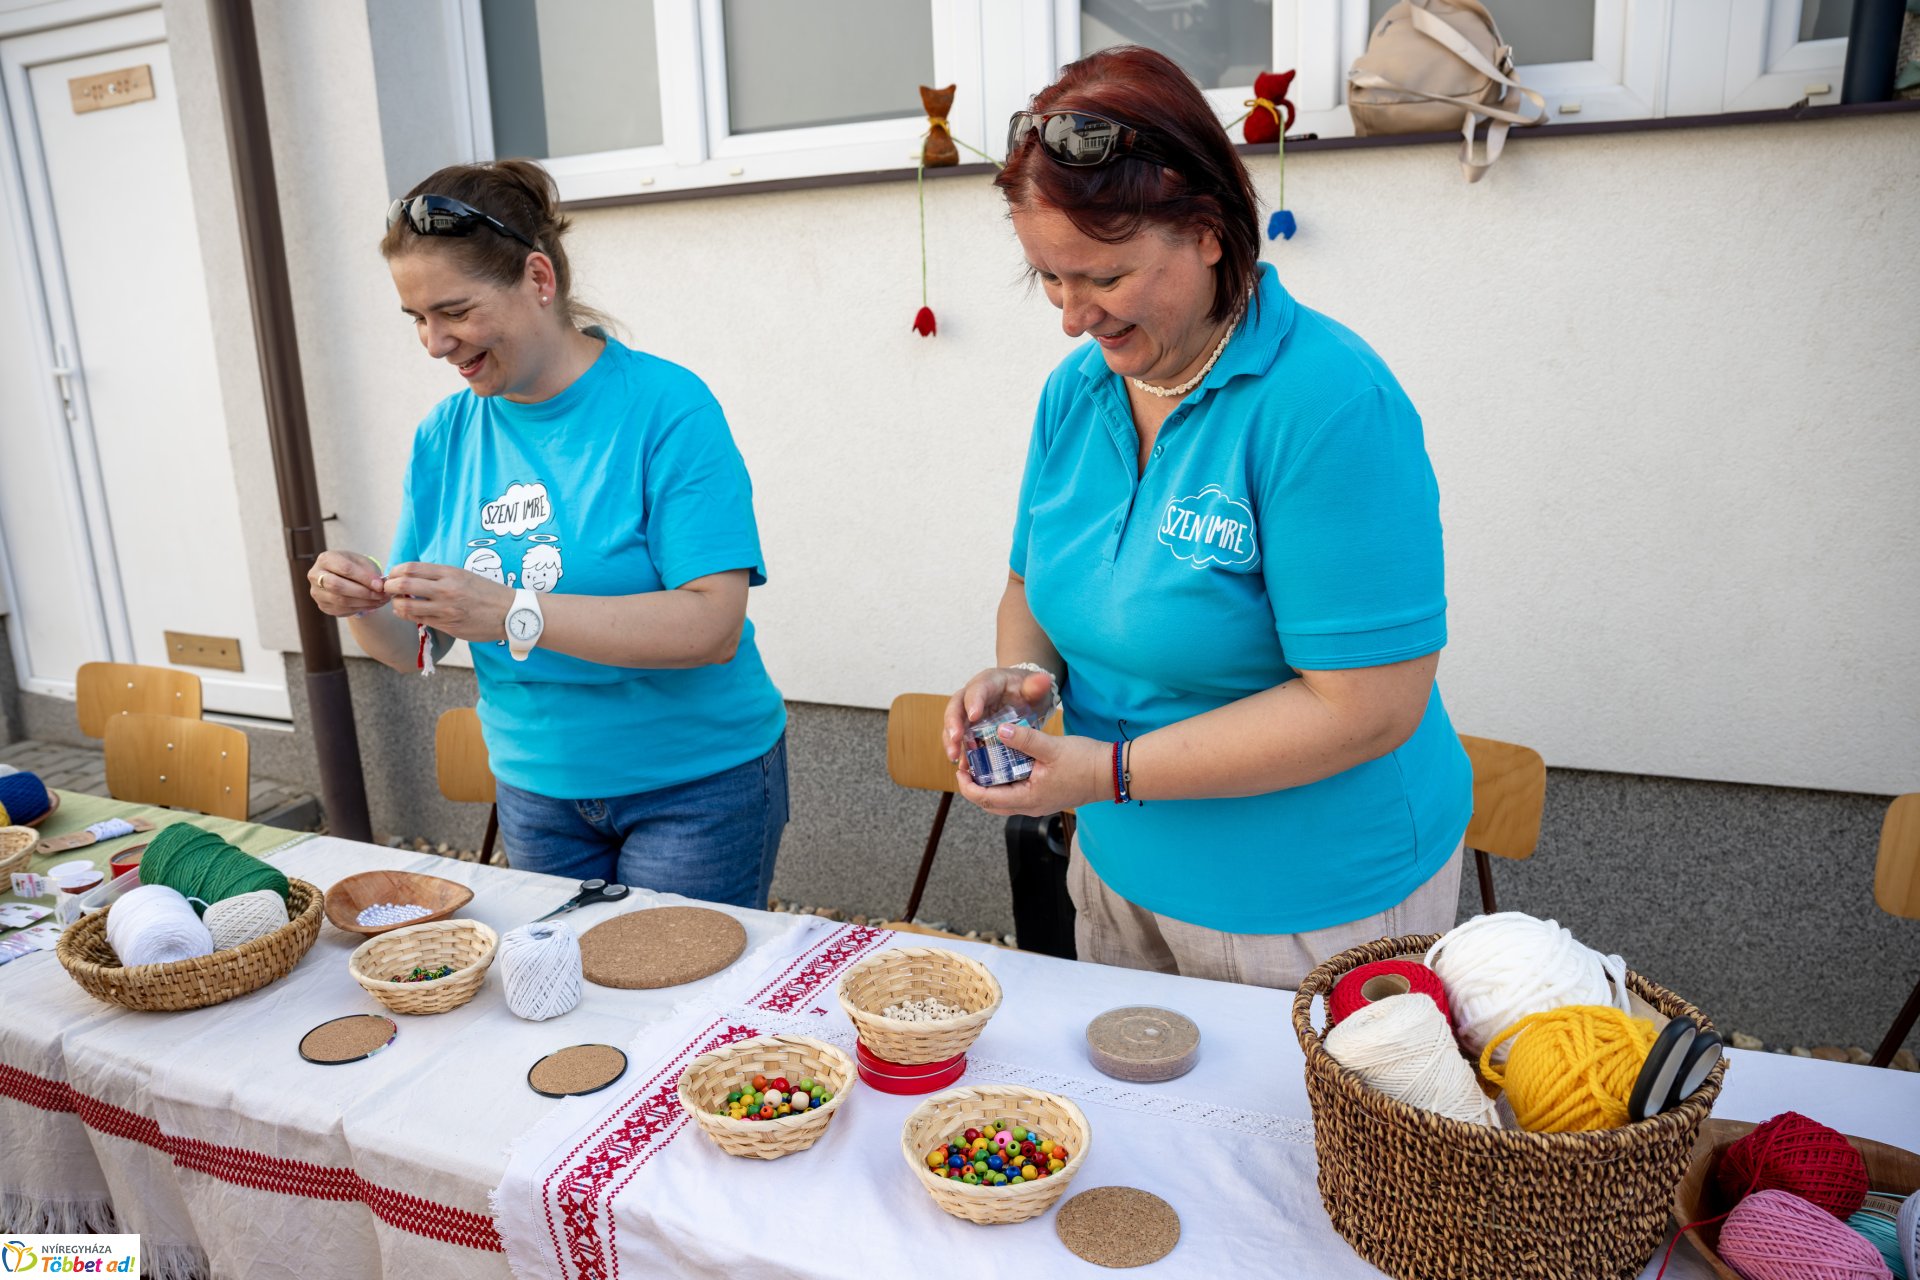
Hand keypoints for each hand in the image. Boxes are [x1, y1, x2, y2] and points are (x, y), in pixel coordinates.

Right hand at [308, 550, 387, 617]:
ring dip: (364, 602)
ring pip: (340, 601)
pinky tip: (372, 605)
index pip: (344, 569)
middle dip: (362, 592)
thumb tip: (378, 586)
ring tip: (380, 600)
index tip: (380, 585)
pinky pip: (342, 610)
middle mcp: (315, 575)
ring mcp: (317, 592)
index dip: (364, 578)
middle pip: (337, 586)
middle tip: (380, 595)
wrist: (344, 577)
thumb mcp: (362, 563)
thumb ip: (369, 572)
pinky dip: (360, 608)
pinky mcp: (323, 605)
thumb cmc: (354, 567)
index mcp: (325, 559)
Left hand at [382, 561, 514, 643]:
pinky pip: (419, 620)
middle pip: (403, 585)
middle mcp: (446, 590)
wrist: (510, 613)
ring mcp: (445, 609)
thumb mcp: (464, 576)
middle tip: (388, 589)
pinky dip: (409, 615)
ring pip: (407, 606)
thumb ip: (441, 576)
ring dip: (396, 604)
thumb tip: (415, 576)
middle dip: (389, 587)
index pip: (411, 568)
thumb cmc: (487, 593)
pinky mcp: (447, 625)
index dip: (395, 571)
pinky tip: (409, 612)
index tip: (393, 575)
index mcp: (450, 573)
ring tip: (398, 603)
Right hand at [942, 667, 1056, 762]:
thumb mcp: (1034, 687)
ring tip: (955, 758)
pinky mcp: (970, 728)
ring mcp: (969, 713)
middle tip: (955, 739)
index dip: (973, 701)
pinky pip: (961, 740)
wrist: (1024, 697)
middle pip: (956, 706)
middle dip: (953, 723)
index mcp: (988, 682)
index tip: (974, 716)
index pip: (977, 689)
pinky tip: (963, 767)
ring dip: (951, 741)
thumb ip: (1038, 684)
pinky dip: (961, 752)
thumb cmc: (1027, 690)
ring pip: (954, 725)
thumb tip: (1043, 680)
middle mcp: (972, 696)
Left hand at [953, 722, 1109, 817]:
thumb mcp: (1052, 747)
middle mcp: (1029, 807)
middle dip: (974, 785)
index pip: (985, 799)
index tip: (961, 766)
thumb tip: (999, 730)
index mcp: (1027, 799)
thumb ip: (1024, 739)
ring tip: (981, 762)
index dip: (967, 784)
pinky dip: (1003, 782)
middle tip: (967, 763)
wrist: (1112, 772)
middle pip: (990, 803)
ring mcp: (1037, 803)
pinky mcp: (1044, 796)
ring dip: (988, 784)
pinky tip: (1004, 763)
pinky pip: (1016, 793)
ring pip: (1002, 800)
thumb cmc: (1085, 762)